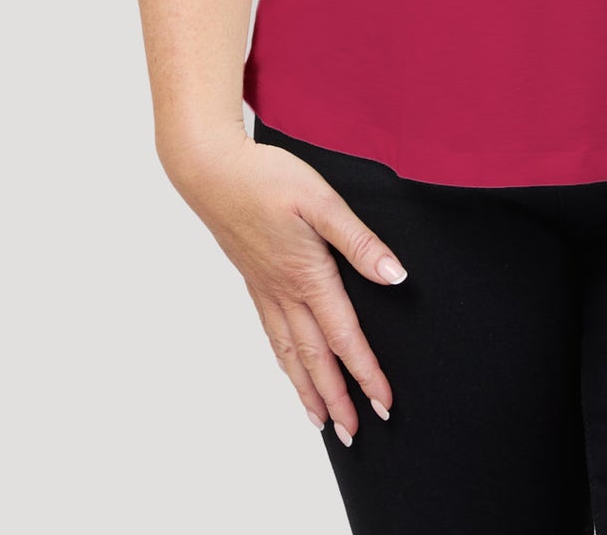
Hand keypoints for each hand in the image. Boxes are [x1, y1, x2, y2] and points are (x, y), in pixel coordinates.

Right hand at [164, 131, 409, 444]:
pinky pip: (272, 334)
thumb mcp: (322, 200)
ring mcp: (265, 289)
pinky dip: (284, 362)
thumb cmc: (267, 179)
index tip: (384, 403)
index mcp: (308, 275)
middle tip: (353, 435)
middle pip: (315, 358)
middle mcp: (285, 292)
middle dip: (337, 399)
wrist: (211, 171)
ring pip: (290, 353)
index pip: (344, 337)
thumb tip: (395, 275)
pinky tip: (289, 367)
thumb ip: (359, 241)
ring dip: (307, 390)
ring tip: (320, 421)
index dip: (366, 373)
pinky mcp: (253, 280)